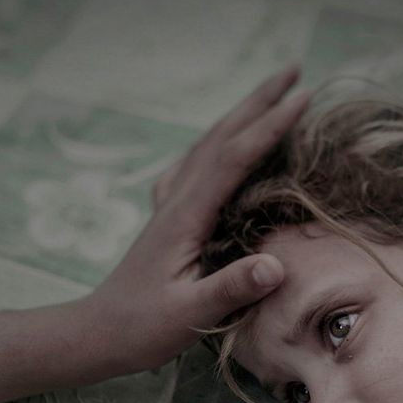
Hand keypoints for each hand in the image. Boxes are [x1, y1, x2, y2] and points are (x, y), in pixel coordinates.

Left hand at [85, 64, 308, 373]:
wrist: (100, 331)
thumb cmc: (144, 327)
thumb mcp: (191, 314)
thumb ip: (231, 288)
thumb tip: (277, 265)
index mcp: (186, 216)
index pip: (235, 158)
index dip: (270, 127)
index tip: (303, 99)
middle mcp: (177, 199)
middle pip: (222, 136)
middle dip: (259, 101)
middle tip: (295, 71)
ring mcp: (170, 204)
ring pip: (209, 144)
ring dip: (242, 114)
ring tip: (270, 95)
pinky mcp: (170, 216)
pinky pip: (196, 164)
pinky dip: (218, 142)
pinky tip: (220, 144)